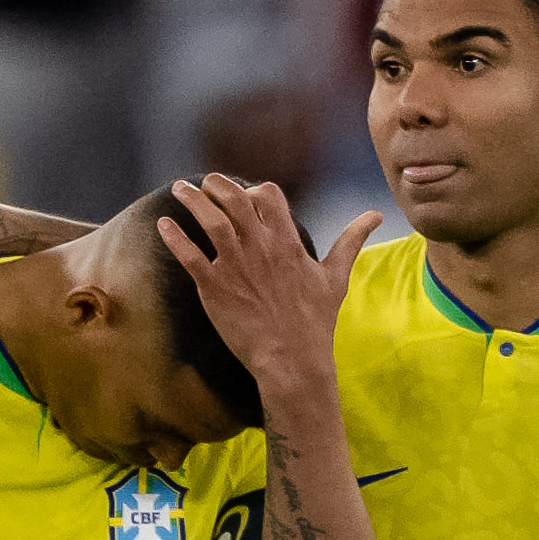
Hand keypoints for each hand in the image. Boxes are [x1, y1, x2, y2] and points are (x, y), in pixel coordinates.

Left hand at [149, 175, 356, 402]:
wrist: (292, 358)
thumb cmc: (314, 320)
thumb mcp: (336, 276)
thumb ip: (351, 241)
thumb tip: (375, 215)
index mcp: (288, 242)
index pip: (268, 196)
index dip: (253, 190)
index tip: (242, 192)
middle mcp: (261, 248)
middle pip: (235, 200)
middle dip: (218, 185)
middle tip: (203, 181)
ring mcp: (236, 266)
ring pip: (210, 221)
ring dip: (193, 200)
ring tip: (179, 189)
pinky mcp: (214, 287)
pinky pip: (188, 255)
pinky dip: (174, 237)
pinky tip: (162, 225)